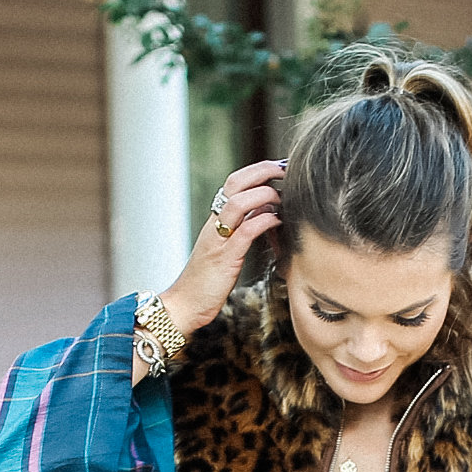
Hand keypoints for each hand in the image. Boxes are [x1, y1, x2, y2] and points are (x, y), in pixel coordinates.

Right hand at [153, 159, 285, 341]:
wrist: (186, 304)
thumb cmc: (208, 280)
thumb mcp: (227, 248)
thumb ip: (243, 228)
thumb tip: (267, 211)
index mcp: (215, 220)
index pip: (234, 182)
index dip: (257, 170)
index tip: (279, 167)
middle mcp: (214, 224)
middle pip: (235, 182)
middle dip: (262, 171)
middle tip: (285, 170)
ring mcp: (218, 239)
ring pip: (238, 202)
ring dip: (265, 194)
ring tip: (283, 198)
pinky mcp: (224, 257)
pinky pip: (246, 231)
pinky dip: (264, 221)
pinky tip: (278, 221)